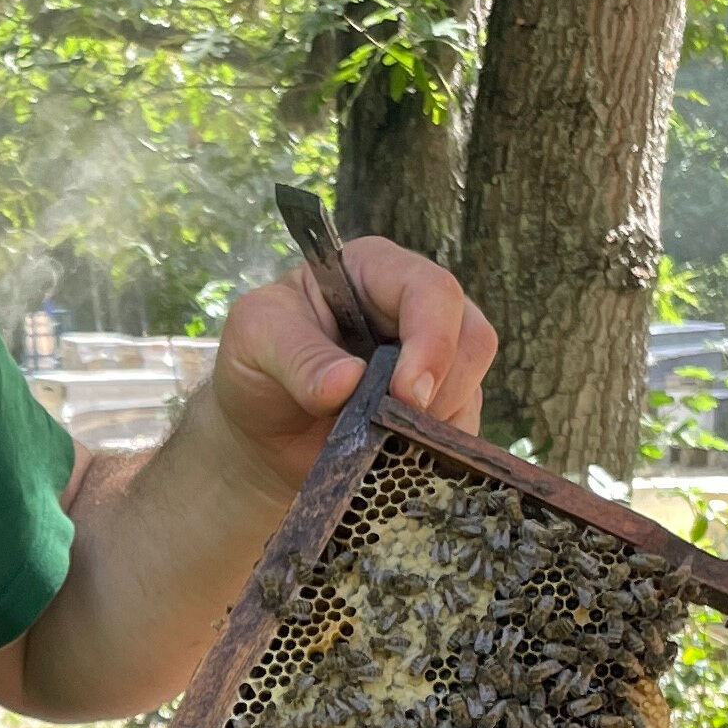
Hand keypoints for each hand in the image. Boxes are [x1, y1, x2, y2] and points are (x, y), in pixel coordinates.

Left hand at [205, 237, 497, 482]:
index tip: (407, 393)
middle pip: (471, 336)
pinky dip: (436, 451)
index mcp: (372, 270)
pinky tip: (395, 457)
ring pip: (472, 386)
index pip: (429, 290)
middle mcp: (413, 308)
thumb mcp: (255, 343)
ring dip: (436, 424)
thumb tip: (348, 381)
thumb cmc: (255, 370)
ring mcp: (433, 359)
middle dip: (441, 388)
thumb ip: (297, 356)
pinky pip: (463, 429)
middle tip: (397, 428)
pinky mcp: (440, 407)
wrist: (260, 438)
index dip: (431, 340)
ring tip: (381, 441)